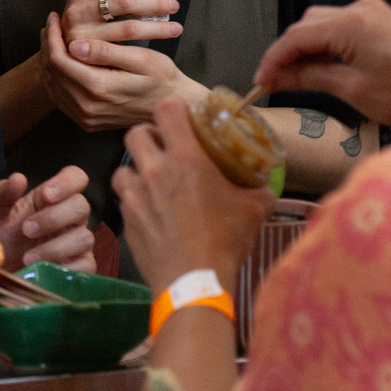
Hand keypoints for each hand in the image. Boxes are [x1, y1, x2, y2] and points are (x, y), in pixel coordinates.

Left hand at [0, 165, 94, 271]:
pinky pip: (86, 266)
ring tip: (27, 257)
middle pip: (81, 206)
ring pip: (84, 237)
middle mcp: (69, 218)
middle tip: (26, 229)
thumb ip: (3, 193)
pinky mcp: (79, 268)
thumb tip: (18, 178)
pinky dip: (66, 268)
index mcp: (51, 198)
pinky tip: (44, 271)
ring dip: (56, 247)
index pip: (75, 178)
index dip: (67, 182)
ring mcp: (76, 243)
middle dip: (54, 217)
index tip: (46, 194)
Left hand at [40, 9, 206, 132]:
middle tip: (51, 24)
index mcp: (99, 88)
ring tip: (54, 39)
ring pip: (53, 86)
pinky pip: (61, 99)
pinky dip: (57, 78)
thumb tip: (75, 45)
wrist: (172, 107)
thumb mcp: (141, 59)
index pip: (60, 60)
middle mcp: (88, 106)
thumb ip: (107, 52)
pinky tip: (63, 62)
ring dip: (50, 61)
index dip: (52, 37)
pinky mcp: (87, 121)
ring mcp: (86, 117)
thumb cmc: (162, 79)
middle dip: (48, 45)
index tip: (54, 18)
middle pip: (52, 72)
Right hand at [59, 0, 180, 50]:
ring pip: (129, 28)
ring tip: (176, 26)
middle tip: (173, 4)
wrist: (69, 54)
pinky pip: (126, 48)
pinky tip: (161, 41)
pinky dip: (147, 42)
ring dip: (157, 26)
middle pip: (124, 2)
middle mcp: (77, 12)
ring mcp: (82, 35)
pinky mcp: (91, 56)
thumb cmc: (90, 20)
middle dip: (154, 2)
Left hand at [113, 100, 272, 295]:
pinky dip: (135, 200)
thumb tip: (266, 188)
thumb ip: (259, 191)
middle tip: (164, 148)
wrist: (194, 282)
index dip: (174, 109)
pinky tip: (151, 211)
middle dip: (149, 136)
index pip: (166, 110)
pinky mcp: (126, 221)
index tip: (183, 119)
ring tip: (153, 180)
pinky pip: (125, 200)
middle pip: (135, 133)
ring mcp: (135, 196)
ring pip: (123, 167)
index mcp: (185, 159)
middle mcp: (154, 171)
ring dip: (136, 169)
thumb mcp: (253, 210)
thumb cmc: (224, 240)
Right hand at [254, 0, 390, 128]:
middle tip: (275, 81)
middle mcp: (360, 8)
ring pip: (322, 22)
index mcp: (352, 25)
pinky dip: (326, 42)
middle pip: (307, 25)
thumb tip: (276, 79)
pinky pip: (340, 23)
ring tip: (296, 76)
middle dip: (288, 52)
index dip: (274, 59)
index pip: (297, 36)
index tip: (261, 81)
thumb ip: (309, 78)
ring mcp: (372, 9)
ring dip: (306, 46)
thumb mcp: (351, 89)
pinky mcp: (379, 16)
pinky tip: (321, 64)